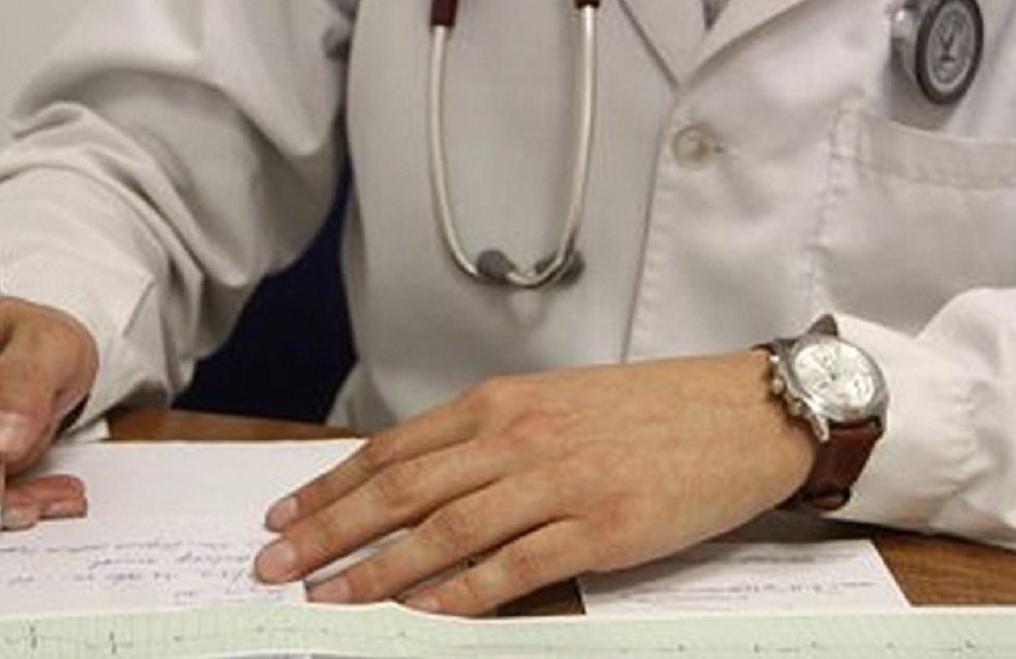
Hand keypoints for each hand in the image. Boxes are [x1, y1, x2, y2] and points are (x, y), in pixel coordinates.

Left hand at [254, 351, 815, 615]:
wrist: (739, 410)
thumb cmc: (646, 407)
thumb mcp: (553, 401)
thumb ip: (485, 436)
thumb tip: (415, 478)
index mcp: (501, 402)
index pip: (394, 449)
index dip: (331, 486)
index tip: (286, 515)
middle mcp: (519, 437)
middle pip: (402, 491)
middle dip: (329, 531)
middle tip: (276, 565)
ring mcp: (560, 482)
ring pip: (447, 530)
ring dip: (379, 570)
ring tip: (328, 599)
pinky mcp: (603, 527)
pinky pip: (519, 565)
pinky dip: (466, 593)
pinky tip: (426, 615)